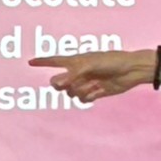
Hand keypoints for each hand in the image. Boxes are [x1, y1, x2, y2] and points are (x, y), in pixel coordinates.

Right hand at [29, 49, 158, 101]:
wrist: (130, 71)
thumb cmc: (111, 61)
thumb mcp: (89, 66)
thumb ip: (71, 75)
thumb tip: (55, 84)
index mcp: (75, 61)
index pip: (54, 61)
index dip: (42, 62)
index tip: (30, 62)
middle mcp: (78, 72)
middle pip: (59, 83)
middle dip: (64, 84)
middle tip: (74, 81)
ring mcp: (85, 83)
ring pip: (71, 93)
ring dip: (80, 91)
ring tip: (94, 84)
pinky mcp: (94, 92)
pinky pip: (83, 99)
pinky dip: (89, 97)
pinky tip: (99, 91)